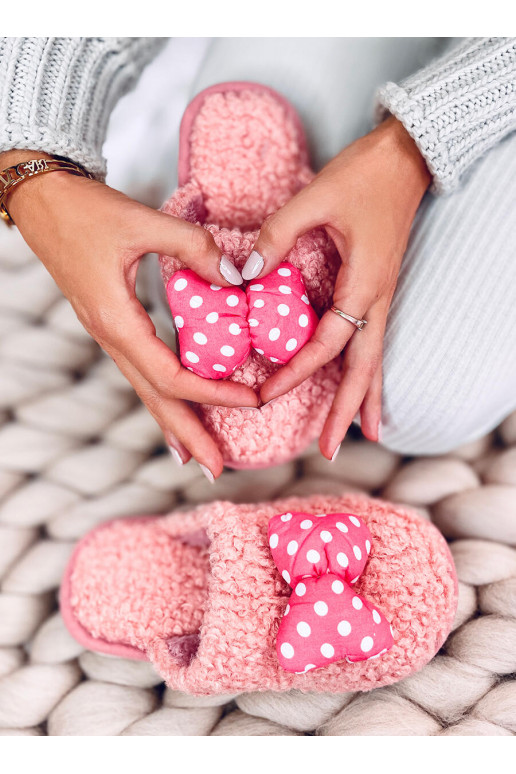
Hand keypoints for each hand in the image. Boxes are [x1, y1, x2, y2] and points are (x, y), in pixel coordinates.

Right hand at [2, 150, 258, 478]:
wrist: (40, 199)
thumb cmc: (84, 209)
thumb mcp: (141, 221)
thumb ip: (192, 247)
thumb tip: (237, 279)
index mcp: (116, 320)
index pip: (170, 375)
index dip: (212, 393)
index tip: (251, 401)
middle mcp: (110, 336)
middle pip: (154, 397)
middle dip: (187, 434)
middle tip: (217, 470)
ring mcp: (108, 333)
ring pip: (145, 389)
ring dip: (174, 422)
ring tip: (197, 456)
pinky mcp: (111, 323)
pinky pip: (140, 369)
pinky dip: (161, 394)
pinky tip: (173, 407)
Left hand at [245, 117, 430, 458]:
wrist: (406, 158)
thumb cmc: (364, 176)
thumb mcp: (315, 199)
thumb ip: (276, 236)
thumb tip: (243, 274)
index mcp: (363, 285)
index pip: (326, 344)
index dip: (295, 372)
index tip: (266, 394)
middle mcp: (377, 300)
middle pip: (364, 369)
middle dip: (346, 412)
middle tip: (330, 451)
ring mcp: (382, 297)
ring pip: (374, 360)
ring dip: (364, 399)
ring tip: (363, 435)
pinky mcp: (378, 290)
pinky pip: (374, 341)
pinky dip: (369, 370)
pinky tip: (366, 384)